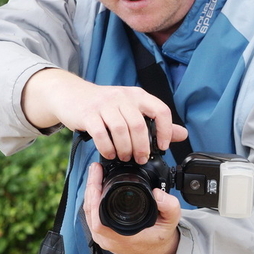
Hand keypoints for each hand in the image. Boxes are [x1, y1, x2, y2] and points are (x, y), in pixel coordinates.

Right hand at [22, 68, 187, 162]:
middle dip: (142, 147)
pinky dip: (107, 148)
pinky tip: (109, 154)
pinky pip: (101, 134)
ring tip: (124, 157)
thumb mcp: (131, 108)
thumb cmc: (104, 105)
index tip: (162, 147)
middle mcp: (122, 97)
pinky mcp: (88, 114)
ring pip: (121, 130)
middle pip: (139, 125)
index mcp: (137, 95)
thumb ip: (156, 121)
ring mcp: (104, 104)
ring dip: (125, 149)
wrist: (71, 94)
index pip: (160, 110)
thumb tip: (181, 134)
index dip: (166, 131)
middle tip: (140, 159)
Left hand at [83, 162, 180, 253]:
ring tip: (95, 174)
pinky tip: (96, 187)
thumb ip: (169, 206)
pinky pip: (92, 217)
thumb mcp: (172, 221)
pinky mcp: (103, 236)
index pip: (98, 218)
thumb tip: (157, 192)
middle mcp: (109, 240)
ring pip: (88, 214)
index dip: (94, 195)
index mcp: (122, 237)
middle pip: (89, 212)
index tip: (98, 175)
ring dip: (90, 192)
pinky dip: (92, 200)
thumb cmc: (162, 238)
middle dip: (91, 187)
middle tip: (96, 169)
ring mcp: (104, 239)